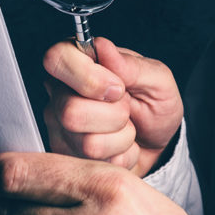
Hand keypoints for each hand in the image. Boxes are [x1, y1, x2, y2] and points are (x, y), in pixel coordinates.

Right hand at [43, 37, 182, 177]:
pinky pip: (96, 165)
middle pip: (71, 111)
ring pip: (87, 143)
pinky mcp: (67, 159)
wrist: (156, 144)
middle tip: (127, 110)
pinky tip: (121, 147)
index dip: (89, 77)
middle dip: (115, 115)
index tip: (118, 87)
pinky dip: (122, 157)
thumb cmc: (153, 106)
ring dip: (122, 138)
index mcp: (77, 63)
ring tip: (127, 129)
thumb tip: (102, 48)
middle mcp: (60, 94)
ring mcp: (59, 129)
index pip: (56, 59)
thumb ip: (132, 65)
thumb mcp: (157, 80)